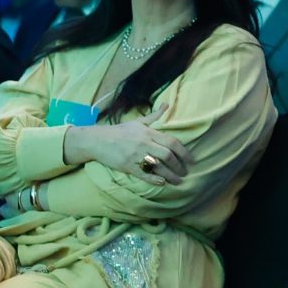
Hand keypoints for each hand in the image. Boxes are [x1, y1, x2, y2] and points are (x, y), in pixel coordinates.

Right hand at [71, 113, 191, 183]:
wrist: (96, 140)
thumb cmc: (118, 131)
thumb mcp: (137, 122)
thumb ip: (154, 116)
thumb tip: (167, 104)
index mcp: (148, 133)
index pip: (172, 142)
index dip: (184, 152)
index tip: (191, 160)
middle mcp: (144, 144)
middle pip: (167, 155)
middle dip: (179, 166)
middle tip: (185, 172)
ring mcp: (135, 156)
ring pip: (157, 166)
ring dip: (170, 175)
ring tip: (177, 181)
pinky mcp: (127, 166)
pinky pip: (144, 174)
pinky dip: (154, 179)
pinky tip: (162, 182)